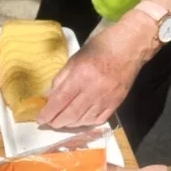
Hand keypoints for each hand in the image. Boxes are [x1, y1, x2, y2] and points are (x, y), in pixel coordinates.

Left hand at [37, 15, 157, 128]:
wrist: (130, 46)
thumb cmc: (100, 48)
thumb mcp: (75, 58)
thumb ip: (61, 79)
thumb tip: (48, 97)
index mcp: (81, 75)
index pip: (60, 100)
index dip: (48, 113)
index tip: (40, 120)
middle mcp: (94, 89)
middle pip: (70, 114)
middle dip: (56, 122)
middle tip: (49, 123)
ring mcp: (107, 98)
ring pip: (84, 120)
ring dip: (70, 124)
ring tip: (62, 122)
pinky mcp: (116, 102)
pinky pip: (98, 119)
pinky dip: (86, 123)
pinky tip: (79, 120)